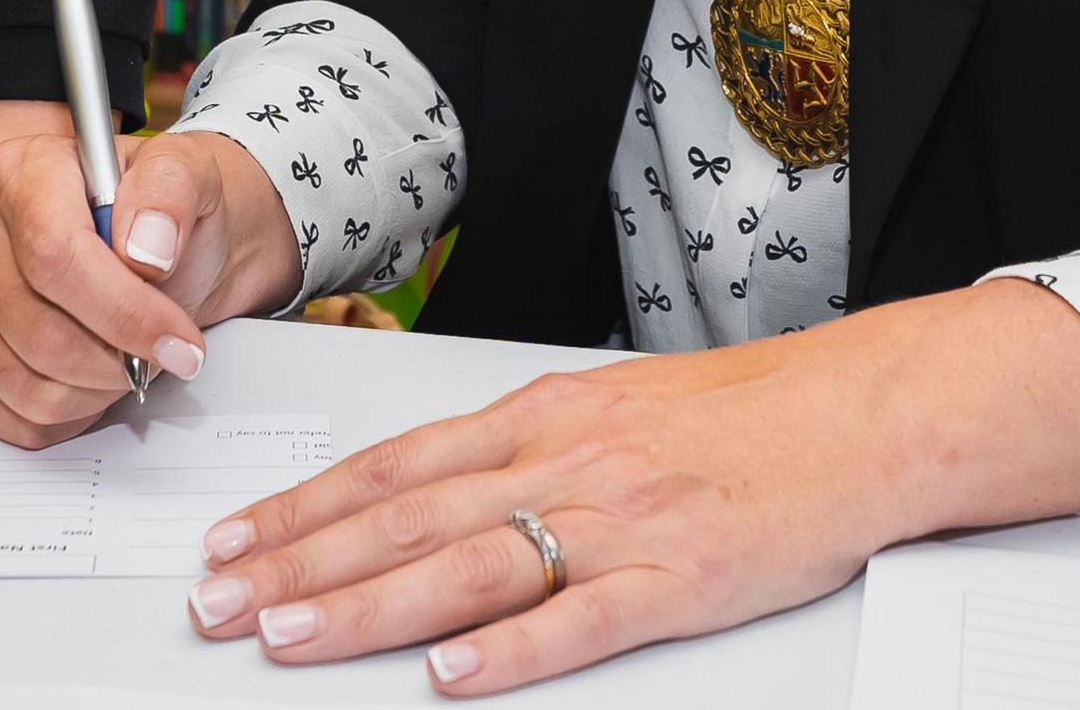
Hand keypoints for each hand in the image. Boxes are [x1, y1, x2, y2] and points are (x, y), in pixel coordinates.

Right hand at [0, 128, 299, 446]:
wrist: (158, 252)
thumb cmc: (166, 218)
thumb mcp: (191, 176)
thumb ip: (171, 190)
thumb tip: (146, 246)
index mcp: (22, 172)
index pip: (53, 255)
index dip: (122, 311)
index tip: (177, 341)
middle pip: (40, 331)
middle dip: (117, 360)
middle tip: (164, 353)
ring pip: (28, 383)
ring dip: (98, 390)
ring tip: (130, 359)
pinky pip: (13, 414)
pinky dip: (70, 415)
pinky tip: (96, 380)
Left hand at [182, 281, 1079, 694]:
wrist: (863, 414)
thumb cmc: (744, 415)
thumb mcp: (612, 406)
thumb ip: (520, 448)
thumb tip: (423, 489)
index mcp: (543, 414)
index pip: (393, 463)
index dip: (302, 507)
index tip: (230, 540)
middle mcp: (565, 460)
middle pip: (405, 516)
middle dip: (299, 563)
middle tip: (217, 601)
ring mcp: (619, 523)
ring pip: (467, 565)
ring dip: (366, 605)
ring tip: (287, 636)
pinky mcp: (678, 583)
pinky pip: (580, 620)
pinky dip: (509, 650)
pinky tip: (449, 673)